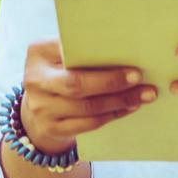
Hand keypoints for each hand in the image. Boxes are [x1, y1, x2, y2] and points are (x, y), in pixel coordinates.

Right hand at [19, 38, 159, 152]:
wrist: (38, 107)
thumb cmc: (59, 72)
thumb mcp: (60, 56)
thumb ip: (82, 51)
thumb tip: (124, 50)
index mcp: (38, 52)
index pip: (70, 52)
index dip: (100, 58)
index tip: (129, 63)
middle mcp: (35, 80)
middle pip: (76, 84)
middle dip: (111, 83)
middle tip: (139, 79)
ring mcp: (41, 107)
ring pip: (87, 107)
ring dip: (118, 102)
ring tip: (142, 96)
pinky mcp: (52, 128)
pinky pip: (88, 124)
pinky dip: (112, 115)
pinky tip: (128, 108)